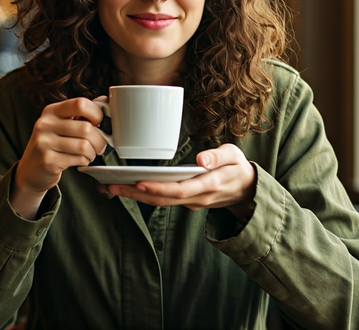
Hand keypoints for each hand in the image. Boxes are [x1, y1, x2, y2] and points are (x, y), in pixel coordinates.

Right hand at [10, 97, 106, 218]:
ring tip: (89, 153)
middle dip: (100, 139)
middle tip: (100, 145)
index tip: (99, 123)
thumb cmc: (53, 144)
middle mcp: (45, 124)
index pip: (80, 104)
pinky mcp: (48, 161)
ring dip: (93, 152)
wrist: (31, 170)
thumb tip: (104, 100)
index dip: (96, 113)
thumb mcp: (62, 123)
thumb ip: (82, 113)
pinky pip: (78, 159)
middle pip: (86, 128)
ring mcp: (44, 143)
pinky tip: (80, 160)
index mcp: (51, 111)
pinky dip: (85, 160)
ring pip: (84, 146)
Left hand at [101, 143, 256, 217]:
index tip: (139, 182)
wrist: (247, 190)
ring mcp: (191, 202)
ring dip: (136, 196)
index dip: (158, 188)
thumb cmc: (237, 168)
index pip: (179, 190)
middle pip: (163, 199)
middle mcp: (197, 198)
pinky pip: (163, 201)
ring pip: (160, 202)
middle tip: (111, 186)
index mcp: (208, 185)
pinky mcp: (186, 201)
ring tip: (111, 188)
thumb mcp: (234, 156)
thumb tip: (201, 160)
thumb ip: (218, 157)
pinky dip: (145, 196)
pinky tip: (129, 188)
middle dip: (136, 194)